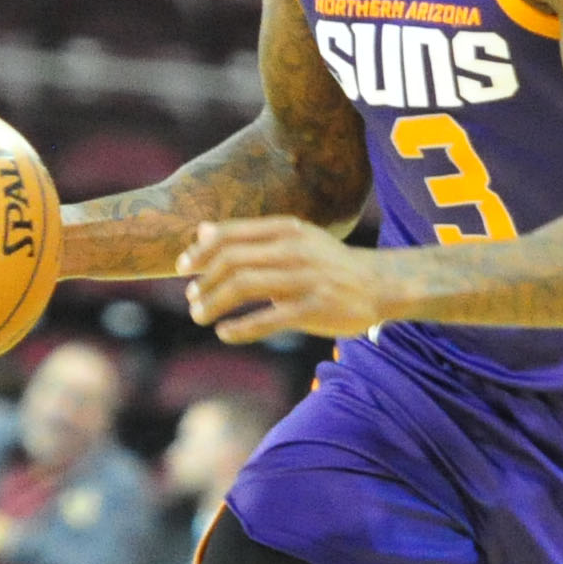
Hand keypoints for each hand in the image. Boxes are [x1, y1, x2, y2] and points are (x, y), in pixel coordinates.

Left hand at [178, 218, 389, 343]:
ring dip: (215, 302)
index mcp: (287, 229)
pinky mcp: (313, 309)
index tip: (183, 268)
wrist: (379, 284)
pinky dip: (240, 328)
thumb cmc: (328, 263)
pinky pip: (268, 320)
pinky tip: (224, 333)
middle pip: (233, 260)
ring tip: (200, 315)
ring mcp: (304, 279)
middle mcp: (294, 250)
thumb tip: (201, 230)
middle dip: (205, 280)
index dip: (202, 251)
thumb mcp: (293, 239)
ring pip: (245, 286)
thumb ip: (248, 237)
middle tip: (192, 297)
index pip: (233, 234)